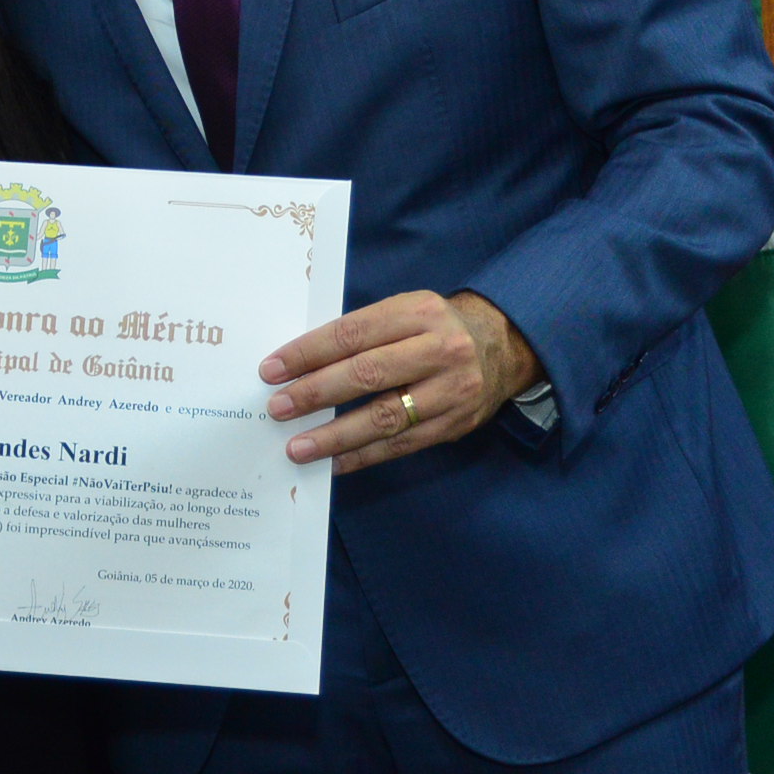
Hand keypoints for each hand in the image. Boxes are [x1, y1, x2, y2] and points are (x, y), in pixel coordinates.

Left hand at [261, 290, 540, 473]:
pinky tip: (332, 462)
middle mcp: (440, 348)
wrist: (502, 346)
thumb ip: (361, 332)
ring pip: (384, 416)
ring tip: (297, 446)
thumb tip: (298, 364)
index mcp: (418, 311)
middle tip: (278, 408)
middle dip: (316, 393)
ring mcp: (451, 390)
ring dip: (335, 435)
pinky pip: (401, 444)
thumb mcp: (404, 311)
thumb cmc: (433, 327)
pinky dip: (362, 456)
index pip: (352, 333)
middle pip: (367, 374)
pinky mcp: (455, 424)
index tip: (271, 370)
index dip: (308, 353)